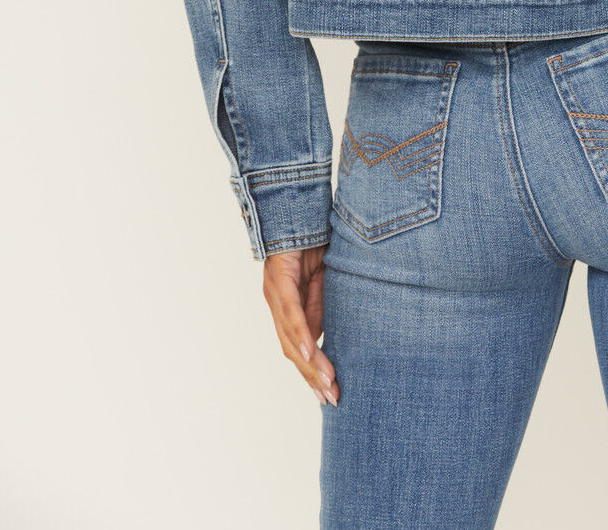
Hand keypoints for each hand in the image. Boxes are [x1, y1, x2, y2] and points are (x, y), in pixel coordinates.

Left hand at [263, 244, 339, 405]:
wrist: (297, 208)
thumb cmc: (311, 243)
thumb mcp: (321, 281)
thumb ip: (318, 308)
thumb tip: (321, 339)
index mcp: (286, 307)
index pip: (297, 348)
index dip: (311, 372)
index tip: (328, 393)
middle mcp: (276, 305)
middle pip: (292, 350)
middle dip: (312, 377)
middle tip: (332, 399)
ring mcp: (275, 293)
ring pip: (291, 338)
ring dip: (310, 363)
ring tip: (327, 383)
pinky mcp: (279, 280)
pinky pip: (291, 312)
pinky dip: (300, 334)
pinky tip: (310, 352)